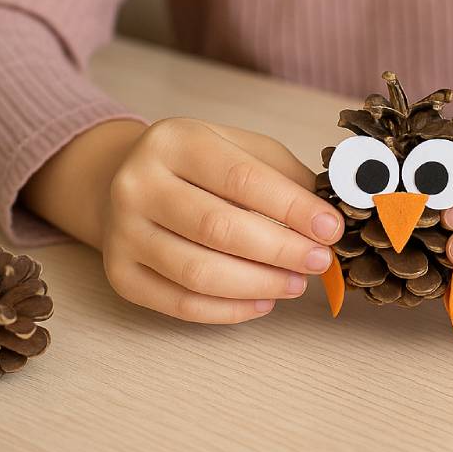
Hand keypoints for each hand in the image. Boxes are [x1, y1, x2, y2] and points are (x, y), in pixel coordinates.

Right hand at [25, 118, 343, 323]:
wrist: (121, 181)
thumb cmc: (196, 167)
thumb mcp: (238, 148)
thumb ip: (284, 175)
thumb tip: (332, 214)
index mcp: (173, 141)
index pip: (241, 178)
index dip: (292, 208)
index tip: (331, 228)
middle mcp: (138, 184)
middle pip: (219, 228)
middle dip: (281, 250)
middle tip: (320, 261)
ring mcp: (122, 232)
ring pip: (199, 273)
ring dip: (260, 284)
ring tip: (297, 283)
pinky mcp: (120, 274)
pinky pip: (180, 304)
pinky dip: (229, 310)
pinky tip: (263, 301)